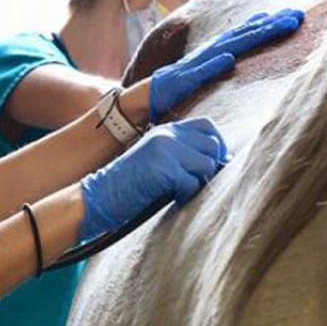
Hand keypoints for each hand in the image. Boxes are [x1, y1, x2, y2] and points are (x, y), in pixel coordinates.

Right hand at [78, 119, 228, 241]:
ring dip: (198, 183)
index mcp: (167, 129)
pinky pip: (191, 183)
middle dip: (210, 167)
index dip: (217, 145)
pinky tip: (173, 199)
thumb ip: (184, 154)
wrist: (100, 194)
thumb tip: (226, 160)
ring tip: (181, 191)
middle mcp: (167, 134)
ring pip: (206, 164)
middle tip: (195, 183)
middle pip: (212, 145)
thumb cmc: (132, 184)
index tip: (213, 165)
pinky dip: (186, 195)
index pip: (207, 126)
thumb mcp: (159, 160)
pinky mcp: (162, 168)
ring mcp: (164, 149)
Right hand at [148, 8, 304, 121]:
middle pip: (242, 35)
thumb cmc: (179, 87)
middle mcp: (208, 53)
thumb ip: (224, 61)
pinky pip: (199, 73)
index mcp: (215, 52)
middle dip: (269, 25)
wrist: (145, 99)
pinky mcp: (182, 82)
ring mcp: (195, 66)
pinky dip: (213, 65)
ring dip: (247, 37)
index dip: (269, 24)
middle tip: (297, 15)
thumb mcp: (206, 72)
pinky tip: (227, 59)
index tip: (293, 16)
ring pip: (225, 48)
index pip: (246, 34)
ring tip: (269, 27)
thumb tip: (243, 54)